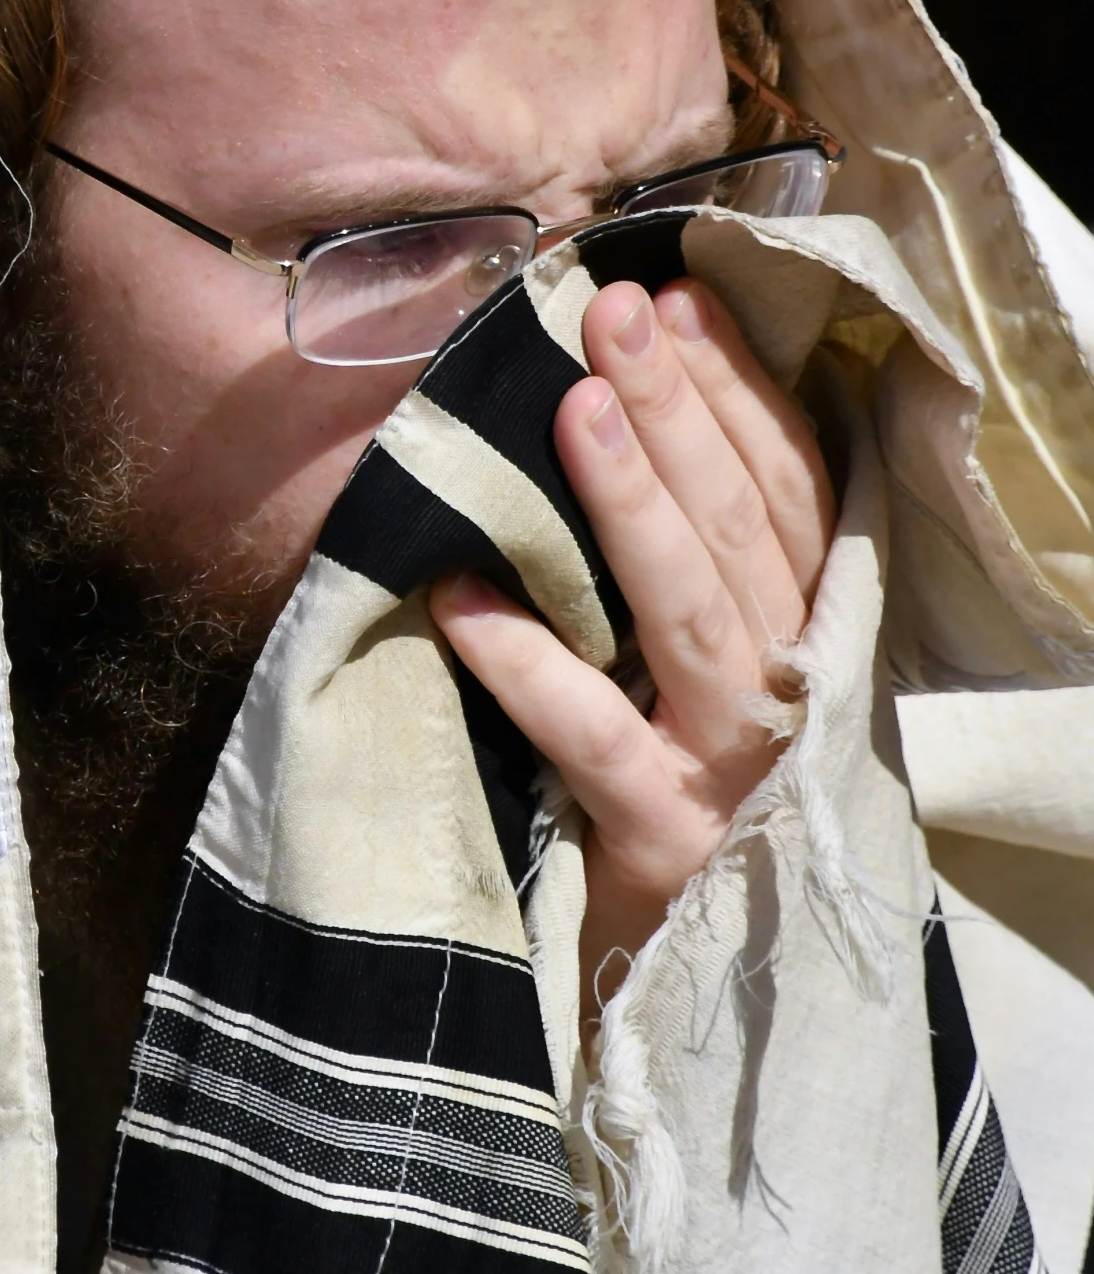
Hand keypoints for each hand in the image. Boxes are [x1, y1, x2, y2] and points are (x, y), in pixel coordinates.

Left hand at [428, 278, 836, 1042]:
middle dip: (679, 410)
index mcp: (810, 628)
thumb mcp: (713, 662)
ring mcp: (732, 769)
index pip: (790, 488)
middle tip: (614, 312)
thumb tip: (628, 400)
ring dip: (633, 504)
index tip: (676, 298)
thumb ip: (700, 554)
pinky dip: (529, 667)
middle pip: (741, 531)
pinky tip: (461, 598)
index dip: (737, 390)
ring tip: (573, 405)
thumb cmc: (691, 779)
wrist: (702, 975)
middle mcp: (792, 689)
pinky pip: (591, 738)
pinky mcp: (664, 841)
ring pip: (690, 616)